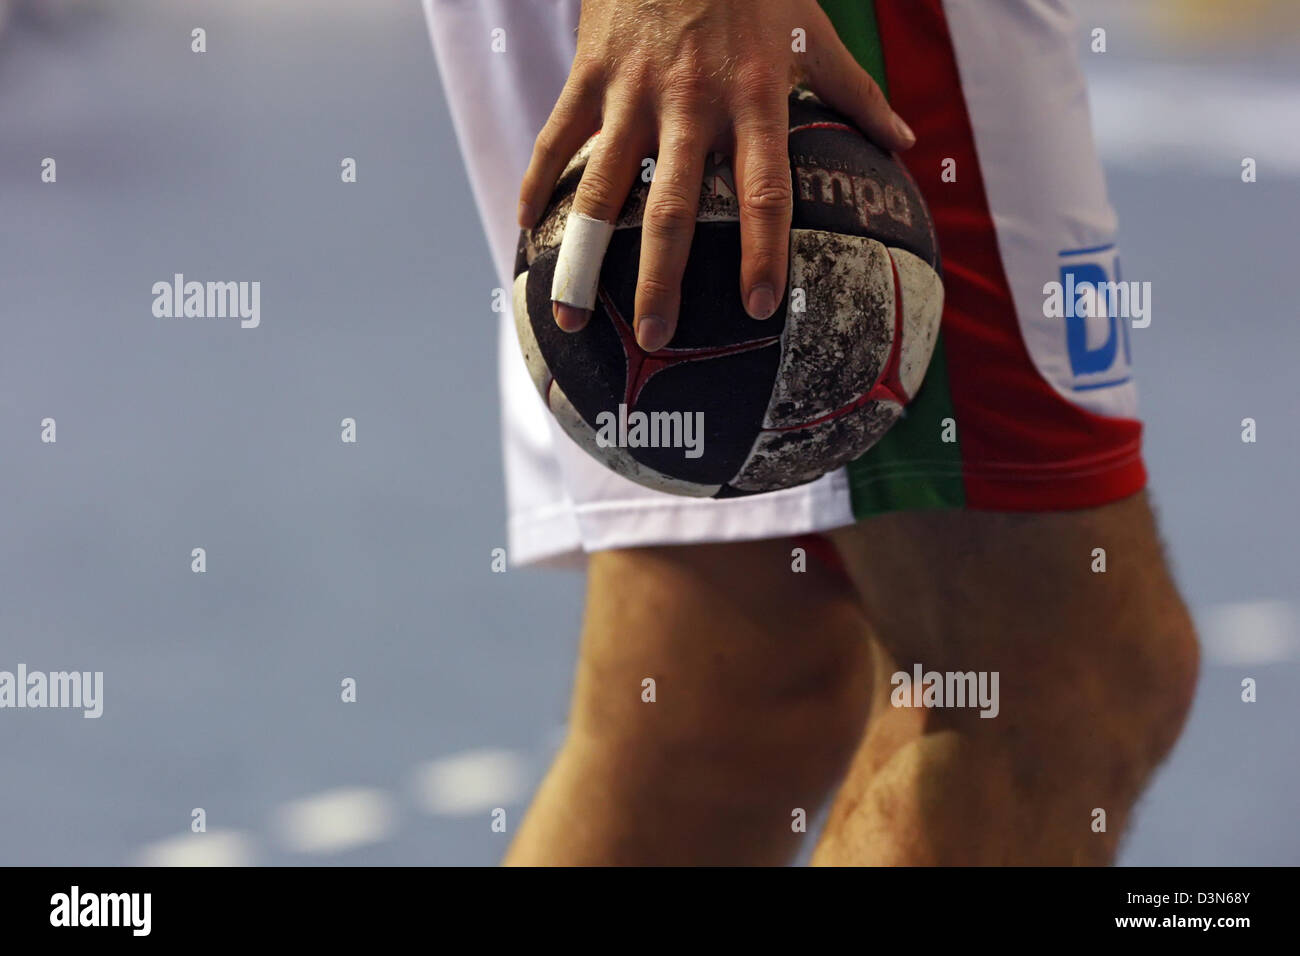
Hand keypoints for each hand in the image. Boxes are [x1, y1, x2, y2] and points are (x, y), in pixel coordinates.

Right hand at [518, 0, 914, 351]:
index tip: (762, 308)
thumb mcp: (811, 27)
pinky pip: (557, 140)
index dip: (762, 252)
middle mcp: (692, 104)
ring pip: (601, 188)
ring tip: (569, 316)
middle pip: (673, 208)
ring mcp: (633, 92)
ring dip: (581, 258)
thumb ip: (856, 91)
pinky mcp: (590, 75)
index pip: (764, 191)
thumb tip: (907, 143)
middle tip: (656, 340)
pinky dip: (537, 186)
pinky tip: (526, 234)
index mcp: (755, 97)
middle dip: (661, 280)